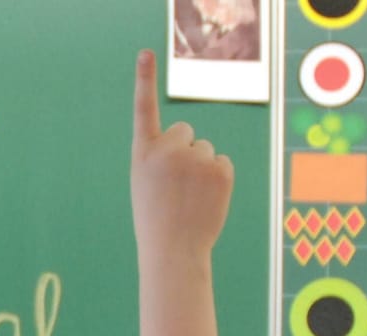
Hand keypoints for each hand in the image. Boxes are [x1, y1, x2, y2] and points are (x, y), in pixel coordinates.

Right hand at [131, 49, 233, 267]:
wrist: (173, 251)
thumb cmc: (156, 219)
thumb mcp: (147, 183)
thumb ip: (163, 157)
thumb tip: (193, 144)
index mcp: (143, 154)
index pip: (143, 110)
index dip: (144, 79)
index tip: (145, 53)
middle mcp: (168, 150)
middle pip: (185, 132)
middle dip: (186, 150)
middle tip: (177, 183)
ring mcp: (197, 158)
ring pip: (206, 150)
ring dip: (202, 168)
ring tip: (190, 197)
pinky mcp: (221, 169)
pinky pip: (222, 163)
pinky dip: (218, 179)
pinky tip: (206, 199)